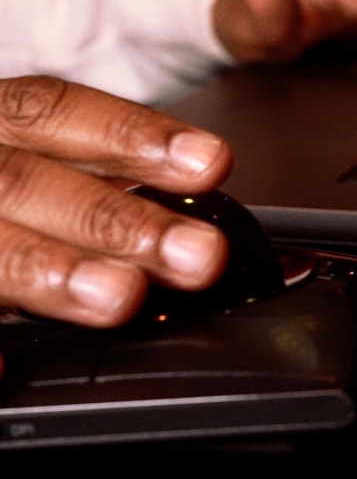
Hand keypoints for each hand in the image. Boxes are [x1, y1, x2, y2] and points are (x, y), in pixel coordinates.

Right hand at [0, 76, 232, 371]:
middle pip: (20, 181)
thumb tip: (196, 233)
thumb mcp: (31, 172)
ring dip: (49, 269)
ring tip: (118, 297)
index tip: (213, 163)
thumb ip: (98, 190)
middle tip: (197, 255)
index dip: (132, 136)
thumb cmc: (0, 200)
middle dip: (113, 218)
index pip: (53, 112)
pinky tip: (2, 366)